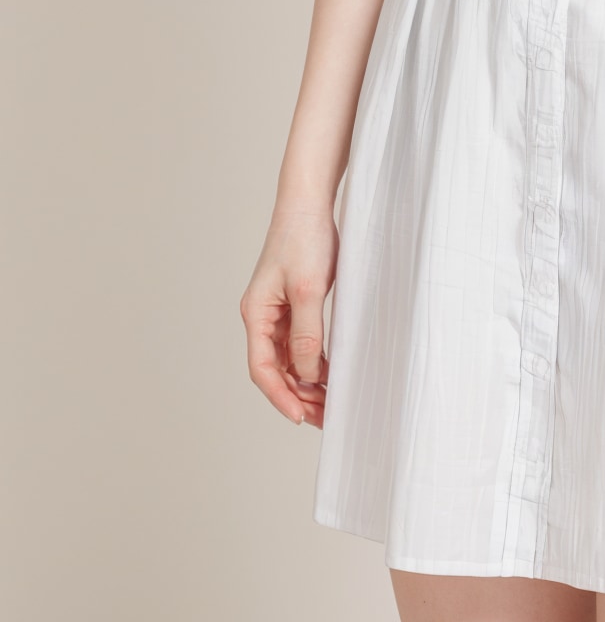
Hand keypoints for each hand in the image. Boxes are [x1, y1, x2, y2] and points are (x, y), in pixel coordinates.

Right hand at [241, 207, 338, 427]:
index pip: (262, 368)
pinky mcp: (295, 304)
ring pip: (289, 359)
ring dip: (307, 382)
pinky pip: (301, 343)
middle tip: (325, 416)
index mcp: (256, 314)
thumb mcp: (307, 290)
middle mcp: (263, 317)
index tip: (301, 417)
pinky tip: (332, 374)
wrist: (310, 203)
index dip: (280, 396)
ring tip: (331, 402)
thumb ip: (307, 334)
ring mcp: (278, 311)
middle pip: (275, 369)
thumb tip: (307, 374)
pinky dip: (314, 362)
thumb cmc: (304, 239)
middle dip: (297, 395)